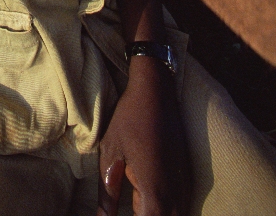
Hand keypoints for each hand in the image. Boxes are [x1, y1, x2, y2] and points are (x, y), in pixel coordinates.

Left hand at [97, 58, 190, 215]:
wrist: (156, 90)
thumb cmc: (130, 119)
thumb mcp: (111, 154)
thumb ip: (107, 194)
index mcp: (155, 192)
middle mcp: (176, 194)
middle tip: (129, 208)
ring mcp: (184, 185)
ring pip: (176, 215)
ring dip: (155, 212)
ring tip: (134, 204)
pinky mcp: (186, 176)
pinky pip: (180, 205)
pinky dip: (165, 208)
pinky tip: (145, 199)